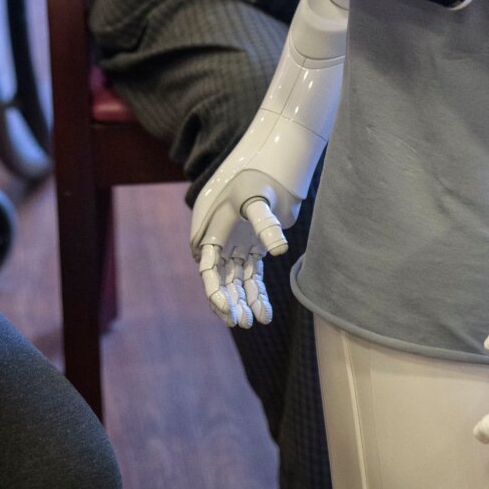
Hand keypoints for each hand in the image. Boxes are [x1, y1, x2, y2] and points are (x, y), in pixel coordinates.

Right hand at [189, 167, 300, 329]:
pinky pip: (252, 277)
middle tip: (240, 323)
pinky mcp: (253, 248)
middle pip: (219, 279)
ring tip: (254, 323)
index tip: (225, 308)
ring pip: (236, 282)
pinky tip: (265, 314)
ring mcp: (236, 246)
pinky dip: (258, 295)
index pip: (208, 267)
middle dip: (228, 302)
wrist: (273, 166)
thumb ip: (265, 223)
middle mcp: (220, 241)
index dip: (214, 289)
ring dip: (243, 302)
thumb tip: (280, 250)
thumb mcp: (258, 197)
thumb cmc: (259, 177)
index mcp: (211, 231)